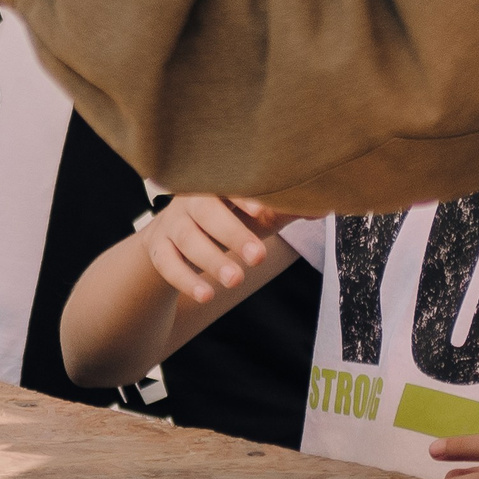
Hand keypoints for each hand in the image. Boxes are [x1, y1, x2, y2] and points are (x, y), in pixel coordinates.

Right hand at [143, 196, 284, 304]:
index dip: (244, 197)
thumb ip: (282, 212)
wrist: (174, 234)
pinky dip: (186, 281)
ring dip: (212, 261)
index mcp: (216, 184)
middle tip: (258, 257)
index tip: (263, 211)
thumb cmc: (225, 219)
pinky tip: (206, 295)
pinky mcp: (159, 249)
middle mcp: (191, 200)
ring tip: (236, 280)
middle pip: (208, 212)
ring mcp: (172, 224)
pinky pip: (168, 264)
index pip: (228, 184)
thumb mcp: (253, 216)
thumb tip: (320, 210)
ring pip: (188, 240)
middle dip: (233, 234)